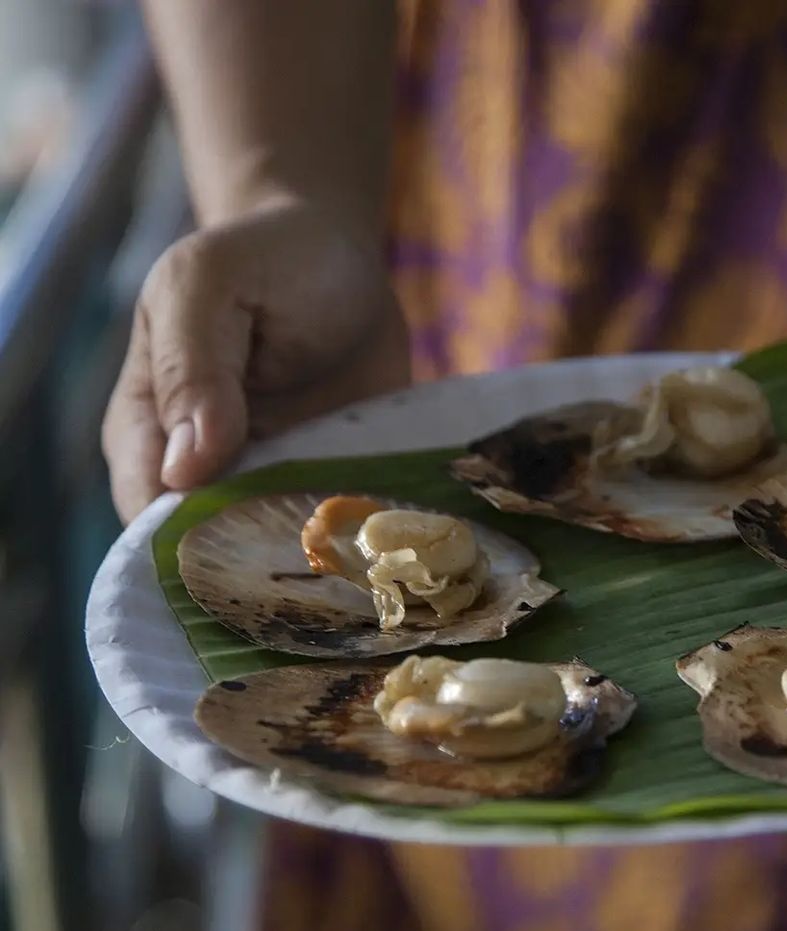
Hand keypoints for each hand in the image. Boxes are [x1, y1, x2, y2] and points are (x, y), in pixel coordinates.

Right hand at [102, 195, 409, 522]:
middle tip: (309, 549)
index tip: (234, 549)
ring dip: (312, 553)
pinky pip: (338, 530)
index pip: (146, 513)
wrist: (339, 257)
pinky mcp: (330, 483)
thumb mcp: (208, 283)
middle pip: (213, 549)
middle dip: (255, 559)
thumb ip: (191, 369)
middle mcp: (205, 471)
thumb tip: (183, 472)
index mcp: (148, 428)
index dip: (181, 542)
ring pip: (278, 549)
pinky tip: (382, 536)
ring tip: (351, 550)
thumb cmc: (260, 259)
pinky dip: (356, 535)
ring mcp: (272, 484)